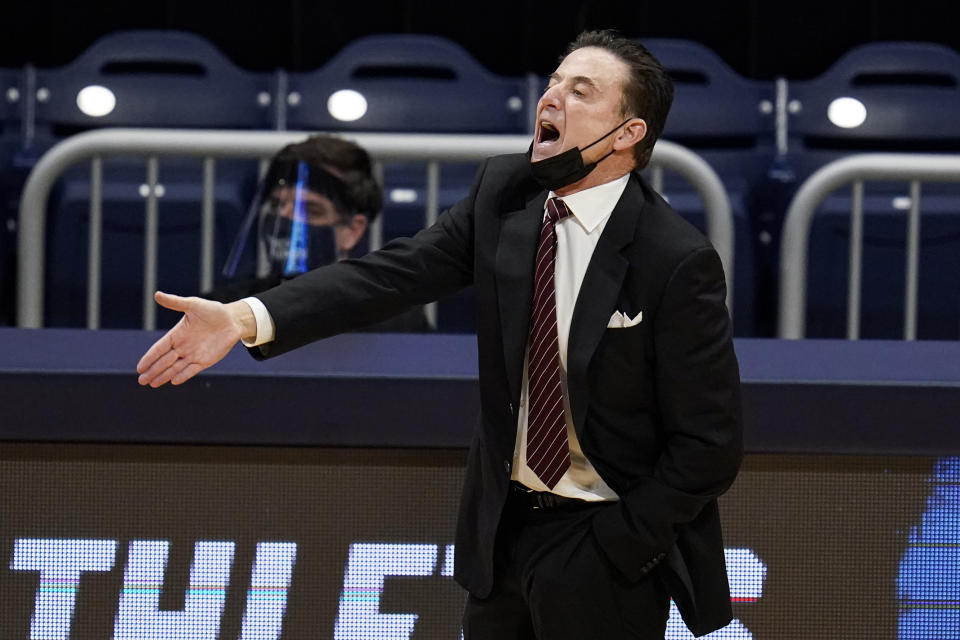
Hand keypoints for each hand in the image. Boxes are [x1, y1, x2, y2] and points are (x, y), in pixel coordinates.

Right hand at [136, 291, 253, 386]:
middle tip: (141, 381)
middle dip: (153, 371)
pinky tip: (173, 381)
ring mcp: (193, 354)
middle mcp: (183, 346)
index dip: (149, 358)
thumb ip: (175, 302)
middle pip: (164, 361)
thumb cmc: (213, 310)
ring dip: (164, 376)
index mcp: (177, 334)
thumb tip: (156, 294)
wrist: (233, 320)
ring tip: (152, 384)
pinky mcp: (205, 360)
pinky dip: (183, 376)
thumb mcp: (194, 304)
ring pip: (175, 368)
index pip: (159, 348)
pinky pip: (191, 370)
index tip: (139, 367)